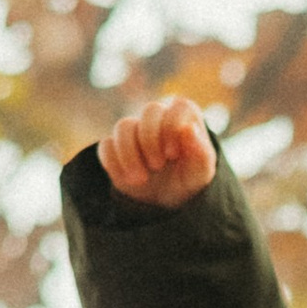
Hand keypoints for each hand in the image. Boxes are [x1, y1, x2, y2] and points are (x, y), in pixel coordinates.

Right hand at [100, 95, 216, 208]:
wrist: (166, 201)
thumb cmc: (188, 180)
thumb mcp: (201, 174)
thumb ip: (201, 153)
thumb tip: (189, 129)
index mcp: (185, 118)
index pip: (179, 106)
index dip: (173, 126)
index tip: (172, 154)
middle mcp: (159, 118)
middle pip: (150, 111)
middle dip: (151, 139)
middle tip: (158, 166)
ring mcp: (135, 130)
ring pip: (124, 126)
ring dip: (129, 153)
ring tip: (141, 179)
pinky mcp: (115, 146)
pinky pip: (106, 146)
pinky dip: (114, 164)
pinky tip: (127, 180)